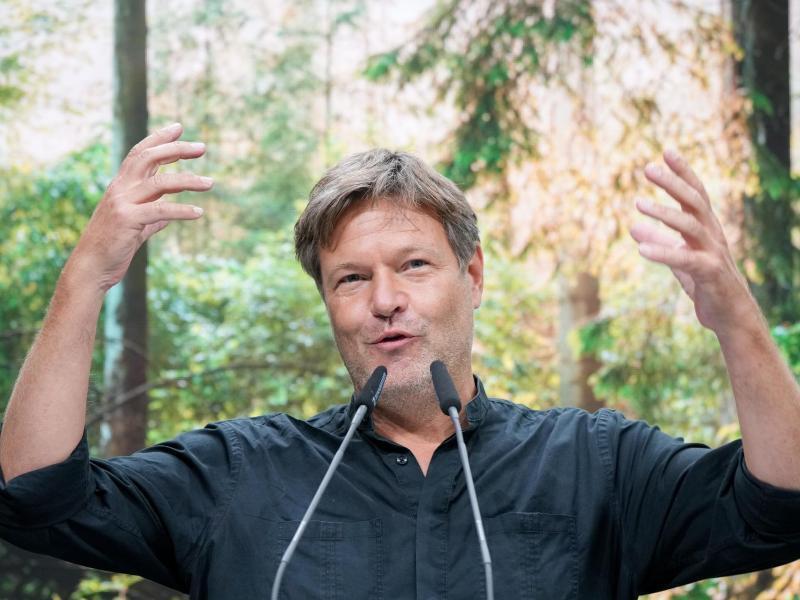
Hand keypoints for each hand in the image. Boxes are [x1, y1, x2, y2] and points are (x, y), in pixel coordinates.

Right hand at [68, 122, 212, 290]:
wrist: (91, 267)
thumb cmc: (113, 247)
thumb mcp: (135, 227)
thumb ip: (151, 218)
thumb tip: (166, 216)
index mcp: (121, 186)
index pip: (140, 153)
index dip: (159, 138)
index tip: (179, 127)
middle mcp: (120, 188)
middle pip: (149, 158)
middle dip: (176, 149)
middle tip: (202, 147)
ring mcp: (122, 203)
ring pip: (160, 183)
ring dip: (189, 181)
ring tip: (211, 183)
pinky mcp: (128, 220)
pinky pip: (160, 211)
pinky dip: (182, 210)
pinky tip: (199, 213)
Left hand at [630, 149, 755, 334]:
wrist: (731, 317)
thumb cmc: (707, 285)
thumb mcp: (679, 260)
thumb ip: (659, 241)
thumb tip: (633, 226)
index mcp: (706, 228)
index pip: (696, 193)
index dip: (683, 172)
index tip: (666, 151)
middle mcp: (712, 235)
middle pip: (694, 201)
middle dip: (672, 183)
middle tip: (648, 168)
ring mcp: (713, 253)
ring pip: (690, 225)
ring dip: (663, 213)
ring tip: (638, 204)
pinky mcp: (710, 274)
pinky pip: (685, 260)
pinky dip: (663, 252)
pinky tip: (641, 248)